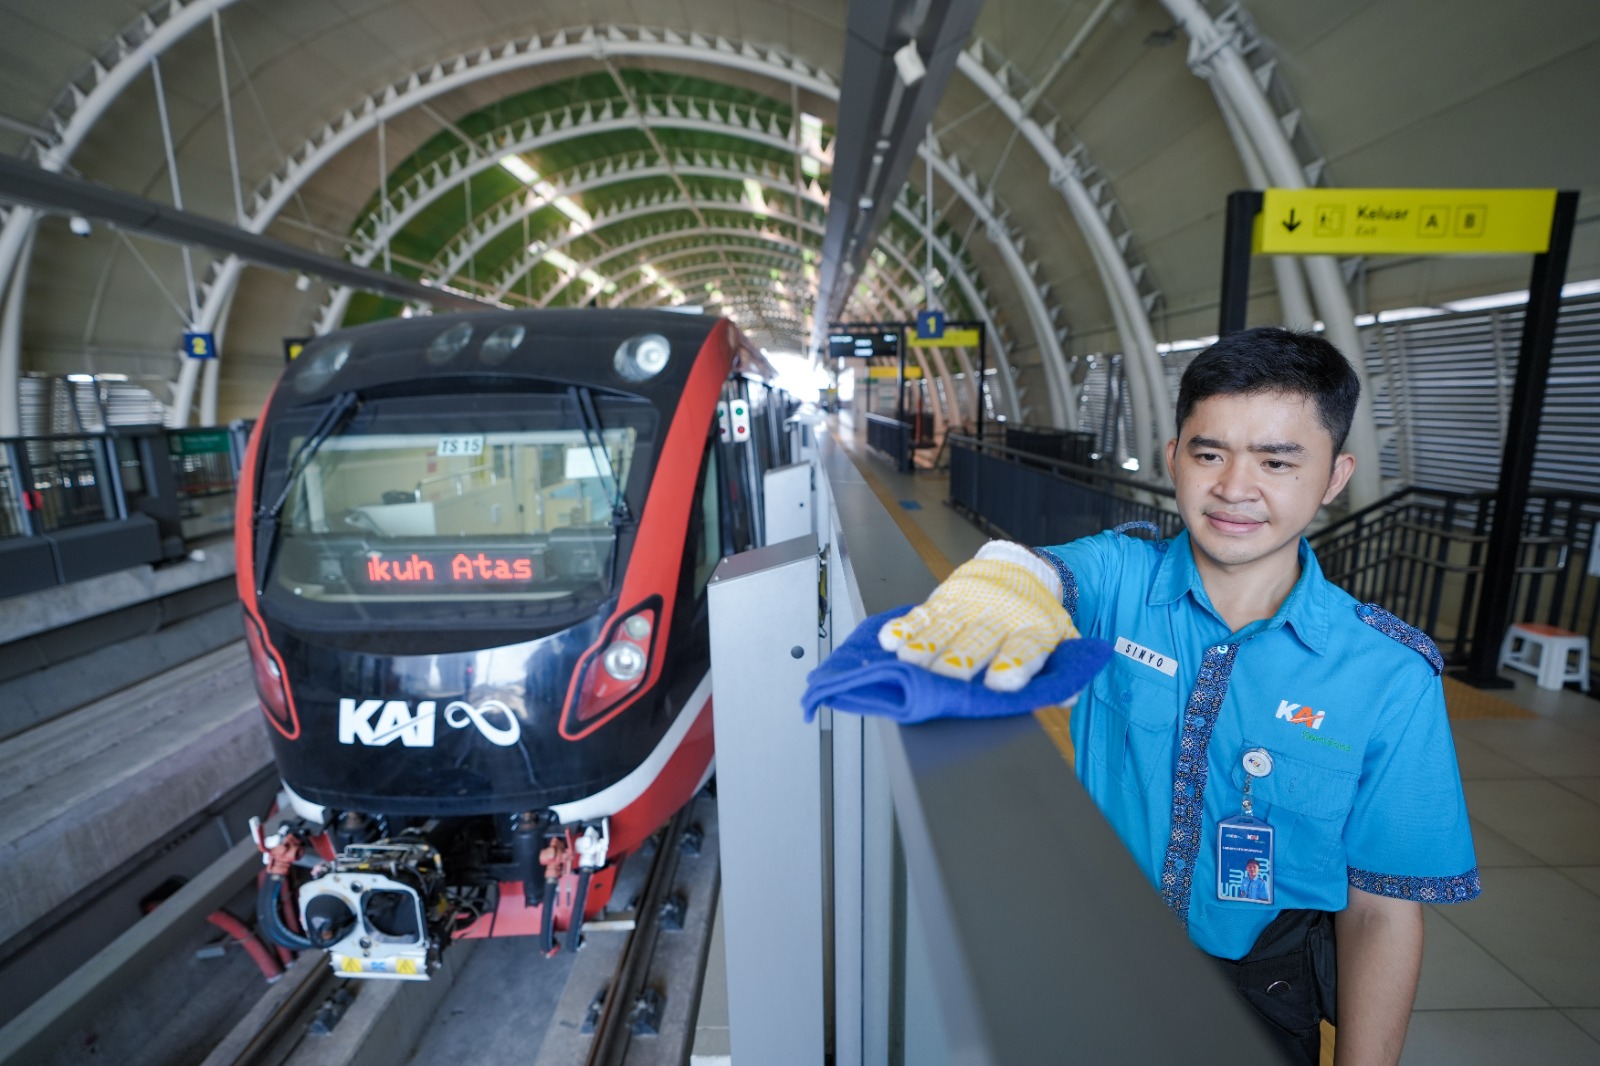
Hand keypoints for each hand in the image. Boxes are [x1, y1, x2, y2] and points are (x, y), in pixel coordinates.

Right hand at [878, 542, 1077, 691]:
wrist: (1016, 569)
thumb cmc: (1034, 617)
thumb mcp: (1060, 638)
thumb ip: (1062, 668)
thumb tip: (1067, 696)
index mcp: (1032, 629)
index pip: (1023, 647)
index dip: (1012, 663)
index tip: (1000, 682)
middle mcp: (998, 617)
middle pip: (977, 640)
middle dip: (960, 659)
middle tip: (946, 677)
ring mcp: (967, 607)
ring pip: (945, 628)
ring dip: (925, 646)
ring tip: (909, 662)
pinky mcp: (942, 599)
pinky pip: (921, 614)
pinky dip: (904, 627)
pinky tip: (890, 640)